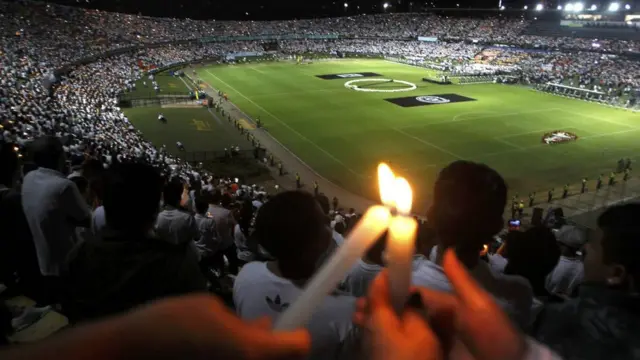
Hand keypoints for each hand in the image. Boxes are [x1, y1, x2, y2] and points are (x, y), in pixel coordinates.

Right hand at [120, 295, 310, 359]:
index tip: (291, 326)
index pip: (299, 347)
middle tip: (258, 331)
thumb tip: (263, 327)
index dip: (297, 334)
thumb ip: (243, 321)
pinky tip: (216, 351)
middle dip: (276, 347)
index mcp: (252, 351)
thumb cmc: (169, 322)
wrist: (126, 353)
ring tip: (228, 341)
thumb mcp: (210, 307)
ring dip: (255, 355)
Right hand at [354, 249, 526, 359]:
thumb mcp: (479, 306)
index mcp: (446, 309)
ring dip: (379, 328)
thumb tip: (446, 248)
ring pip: (400, 335)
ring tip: (359, 323)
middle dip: (380, 311)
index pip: (413, 298)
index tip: (371, 292)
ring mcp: (431, 346)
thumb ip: (460, 280)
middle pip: (402, 316)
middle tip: (357, 310)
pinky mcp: (428, 358)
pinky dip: (388, 347)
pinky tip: (371, 342)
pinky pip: (406, 352)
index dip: (392, 294)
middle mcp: (436, 326)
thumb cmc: (494, 337)